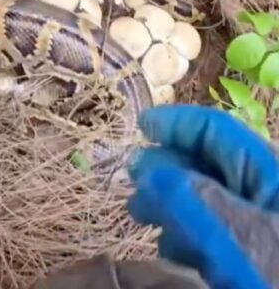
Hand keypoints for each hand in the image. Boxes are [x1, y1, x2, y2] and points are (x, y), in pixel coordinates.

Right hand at [126, 104, 278, 288]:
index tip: (138, 128)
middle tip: (134, 186)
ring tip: (147, 222)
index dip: (176, 124)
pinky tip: (176, 252)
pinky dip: (192, 233)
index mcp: (274, 175)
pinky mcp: (262, 257)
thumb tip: (147, 166)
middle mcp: (271, 195)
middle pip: (212, 164)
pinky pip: (220, 231)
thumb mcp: (235, 236)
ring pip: (211, 199)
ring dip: (174, 204)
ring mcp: (267, 227)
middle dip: (167, 169)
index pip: (219, 132)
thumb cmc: (276, 276)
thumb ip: (190, 197)